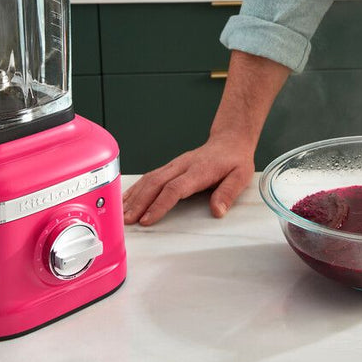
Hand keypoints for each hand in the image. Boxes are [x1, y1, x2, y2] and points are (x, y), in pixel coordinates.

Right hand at [121, 49, 290, 225]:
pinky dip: (136, 188)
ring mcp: (174, 165)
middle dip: (139, 203)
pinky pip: (149, 177)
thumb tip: (217, 211)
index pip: (175, 188)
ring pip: (149, 179)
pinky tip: (126, 199)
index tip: (147, 219)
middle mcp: (182, 166)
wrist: (230, 140)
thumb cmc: (234, 160)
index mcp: (199, 170)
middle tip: (126, 220)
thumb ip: (228, 193)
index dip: (159, 204)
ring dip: (133, 196)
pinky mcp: (170, 167)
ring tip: (121, 213)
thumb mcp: (241, 176)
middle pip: (155, 184)